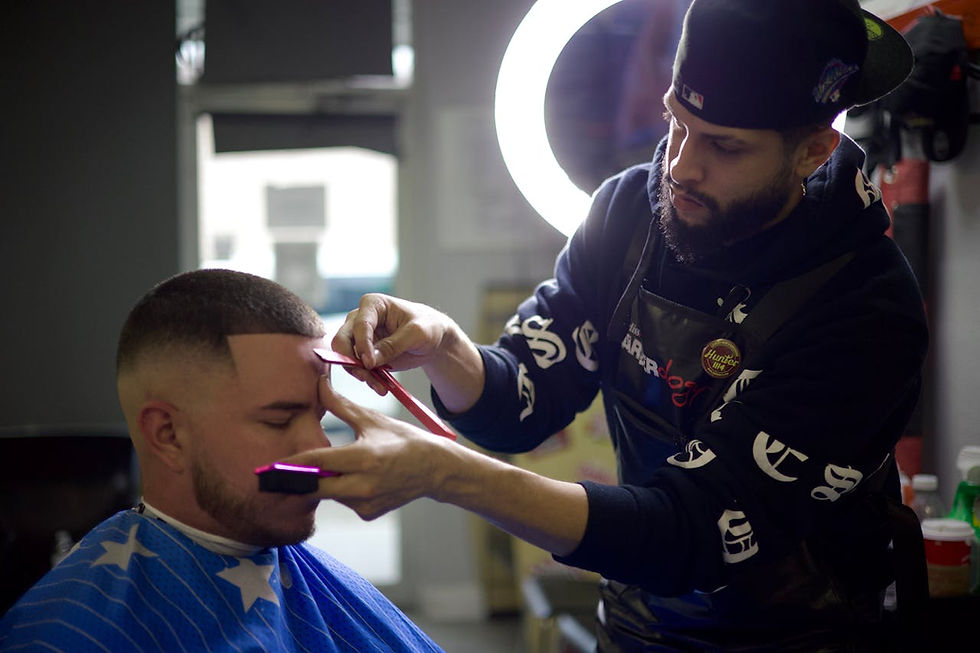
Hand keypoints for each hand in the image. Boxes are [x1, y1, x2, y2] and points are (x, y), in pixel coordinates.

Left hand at [284, 376, 587, 553]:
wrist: (435, 469)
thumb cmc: (403, 440)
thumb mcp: (372, 420)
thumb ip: (342, 406)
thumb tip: (319, 386)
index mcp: (363, 458)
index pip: (317, 463)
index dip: (292, 464)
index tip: (270, 465)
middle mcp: (363, 485)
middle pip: (314, 486)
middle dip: (297, 480)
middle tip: (274, 476)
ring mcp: (366, 502)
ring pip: (329, 494)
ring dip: (322, 482)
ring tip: (328, 467)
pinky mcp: (369, 513)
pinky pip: (343, 502)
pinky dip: (341, 491)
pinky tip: (354, 479)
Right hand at [331, 293, 484, 412]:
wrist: (432, 338)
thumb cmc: (426, 326)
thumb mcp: (416, 333)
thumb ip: (393, 345)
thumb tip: (370, 361)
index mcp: (372, 304)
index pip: (359, 325)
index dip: (362, 345)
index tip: (370, 363)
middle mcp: (360, 319)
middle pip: (342, 341)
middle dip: (352, 361)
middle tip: (367, 376)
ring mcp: (359, 338)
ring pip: (347, 358)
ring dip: (361, 374)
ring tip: (381, 387)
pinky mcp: (364, 354)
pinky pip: (358, 369)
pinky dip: (368, 379)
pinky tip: (381, 387)